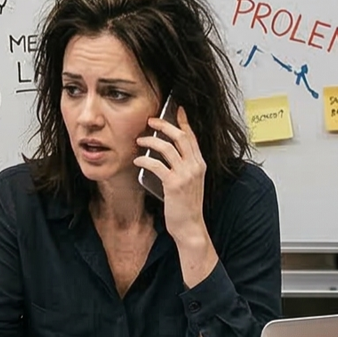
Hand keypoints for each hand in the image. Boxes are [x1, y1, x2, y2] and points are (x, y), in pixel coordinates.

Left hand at [139, 107, 209, 236]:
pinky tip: (137, 160)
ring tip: (140, 140)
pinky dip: (144, 160)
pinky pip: (156, 164)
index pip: (192, 137)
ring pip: (167, 147)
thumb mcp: (189, 182)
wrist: (190, 227)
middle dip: (164, 125)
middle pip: (180, 136)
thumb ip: (183, 167)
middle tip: (150, 121)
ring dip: (150, 140)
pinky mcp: (173, 184)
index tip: (177, 110)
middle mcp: (195, 166)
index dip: (184, 121)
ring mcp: (185, 175)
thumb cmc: (186, 206)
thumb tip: (166, 152)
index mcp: (200, 164)